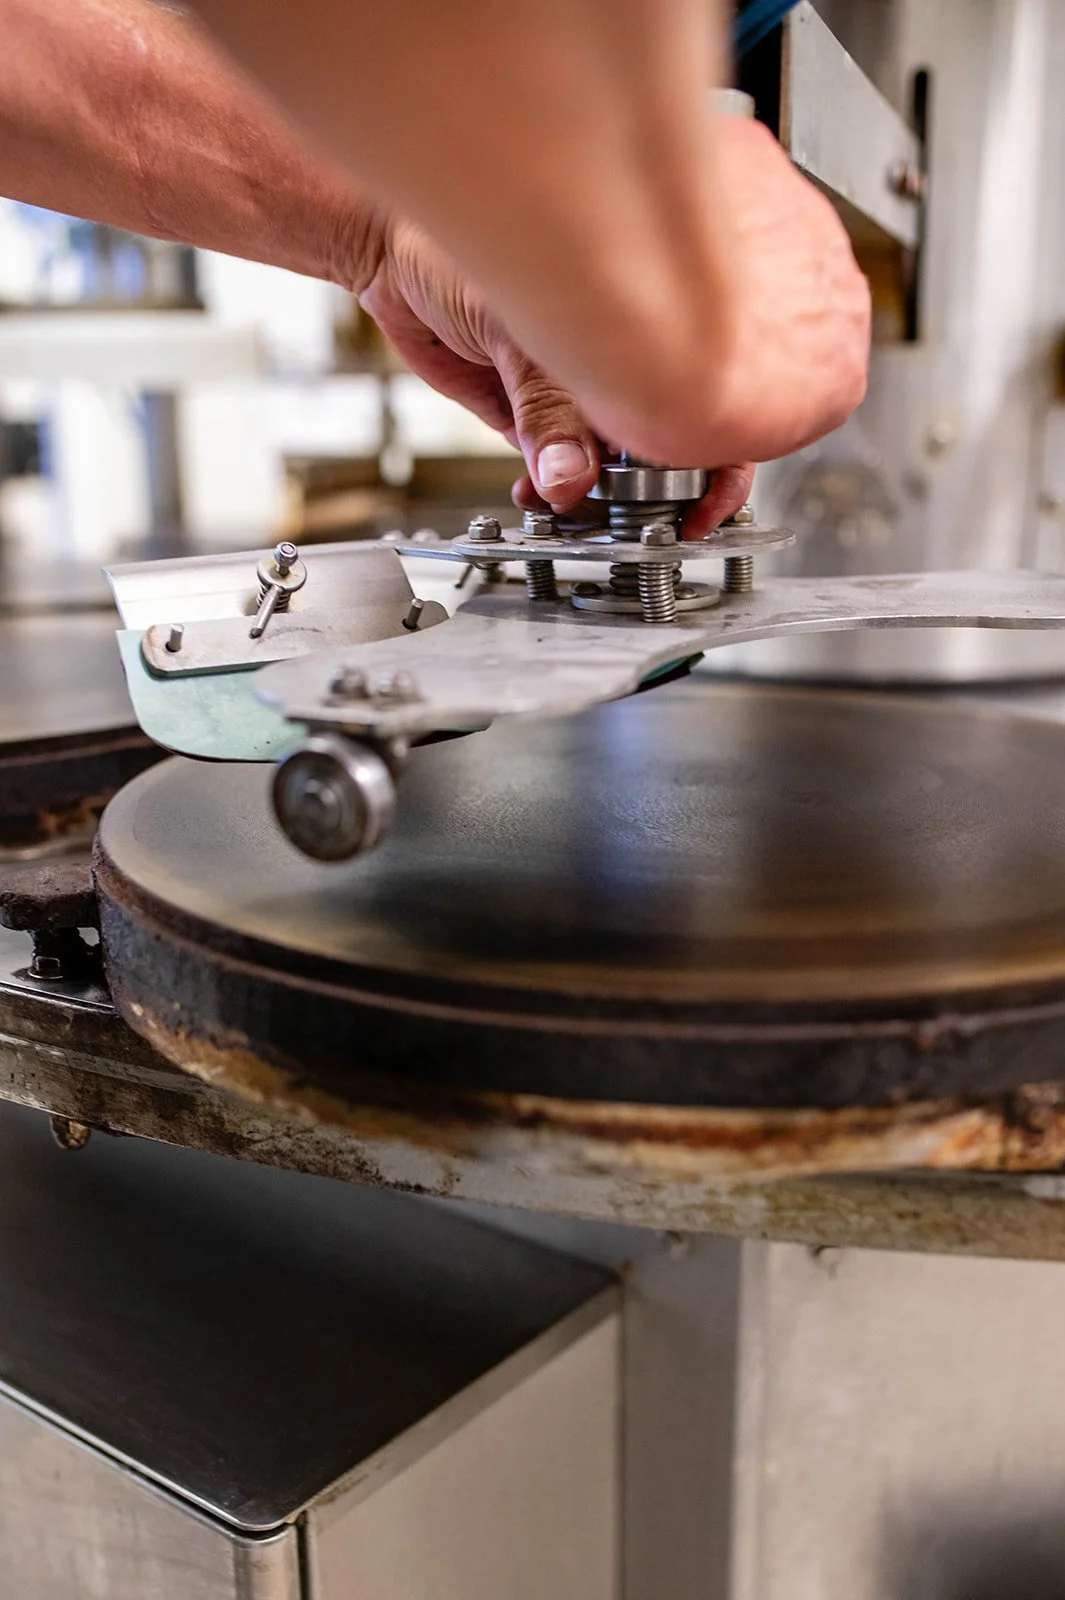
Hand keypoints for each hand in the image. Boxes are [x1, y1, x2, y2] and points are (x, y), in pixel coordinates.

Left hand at [359, 217, 753, 530]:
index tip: (702, 506)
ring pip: (610, 468)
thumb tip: (571, 479)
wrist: (393, 250)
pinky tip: (535, 492)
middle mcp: (619, 356)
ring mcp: (579, 392)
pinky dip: (550, 491)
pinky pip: (558, 468)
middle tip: (620, 513)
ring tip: (564, 505)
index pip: (706, 397)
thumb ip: (547, 411)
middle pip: (663, 445)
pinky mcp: (535, 416)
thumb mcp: (515, 329)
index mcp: (642, 318)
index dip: (718, 459)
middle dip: (648, 492)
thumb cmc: (459, 245)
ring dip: (592, 498)